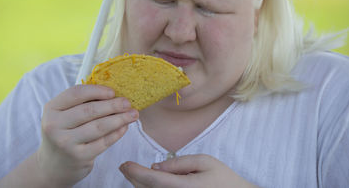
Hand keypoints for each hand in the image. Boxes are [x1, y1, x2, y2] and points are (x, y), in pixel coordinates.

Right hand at [37, 85, 138, 186]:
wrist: (54, 165)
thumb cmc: (65, 132)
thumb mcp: (64, 115)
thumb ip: (83, 103)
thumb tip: (114, 94)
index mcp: (51, 109)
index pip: (76, 93)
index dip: (97, 90)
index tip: (113, 92)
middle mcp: (54, 125)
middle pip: (89, 110)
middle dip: (112, 105)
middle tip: (128, 103)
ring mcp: (66, 142)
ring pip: (99, 126)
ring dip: (119, 119)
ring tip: (133, 114)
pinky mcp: (79, 157)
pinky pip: (103, 142)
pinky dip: (116, 133)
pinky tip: (125, 127)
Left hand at [119, 154, 258, 187]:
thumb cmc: (223, 179)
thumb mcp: (205, 162)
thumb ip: (179, 163)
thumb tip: (156, 166)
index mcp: (183, 187)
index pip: (152, 179)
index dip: (135, 171)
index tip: (125, 163)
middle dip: (133, 178)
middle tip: (125, 167)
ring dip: (139, 185)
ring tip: (132, 174)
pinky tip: (147, 184)